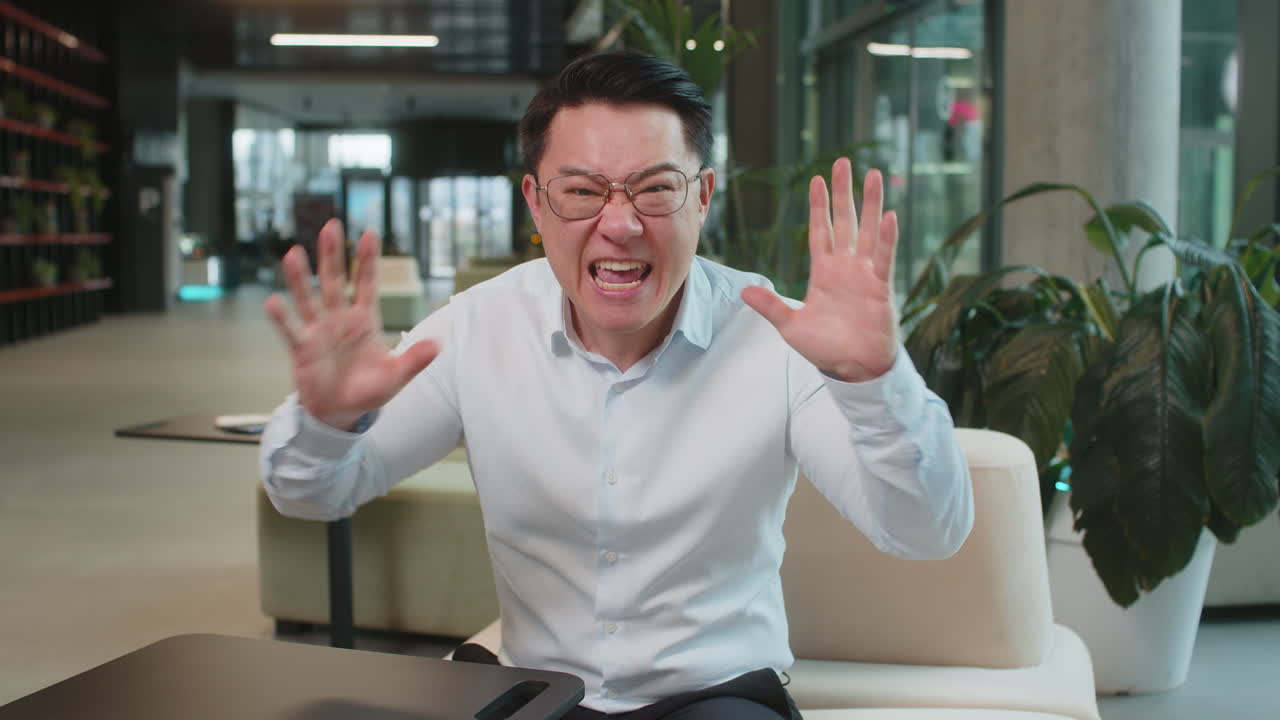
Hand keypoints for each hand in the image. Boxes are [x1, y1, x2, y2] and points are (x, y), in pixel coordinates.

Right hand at [264, 219, 438, 429]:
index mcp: (364, 321)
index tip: (369, 233)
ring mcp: (319, 331)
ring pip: (309, 298)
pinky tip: (274, 301)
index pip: (367, 284)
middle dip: (333, 255)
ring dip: (300, 277)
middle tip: (331, 226)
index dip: (367, 260)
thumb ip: (415, 360)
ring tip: (293, 254)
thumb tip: (438, 345)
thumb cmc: (368, 392)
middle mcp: (340, 319)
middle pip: (334, 281)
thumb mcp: (396, 376)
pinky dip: (282, 317)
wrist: (340, 413)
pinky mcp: (302, 348)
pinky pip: (292, 329)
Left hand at [741, 159, 897, 382]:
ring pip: (867, 230)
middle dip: (844, 192)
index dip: (818, 206)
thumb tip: (744, 291)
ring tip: (874, 175)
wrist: (853, 369)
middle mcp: (845, 268)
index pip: (820, 231)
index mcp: (823, 273)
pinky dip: (886, 238)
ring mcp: (864, 275)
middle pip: (844, 221)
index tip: (816, 179)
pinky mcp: (880, 287)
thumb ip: (771, 306)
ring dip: (871, 203)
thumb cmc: (826, 349)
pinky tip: (888, 216)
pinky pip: (884, 258)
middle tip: (843, 163)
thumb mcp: (791, 326)